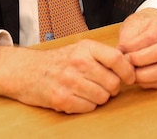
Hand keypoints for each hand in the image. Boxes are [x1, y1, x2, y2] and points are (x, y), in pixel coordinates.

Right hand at [0, 39, 134, 113]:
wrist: (26, 71)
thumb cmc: (58, 61)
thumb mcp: (80, 48)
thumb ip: (103, 55)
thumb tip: (130, 64)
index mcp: (86, 48)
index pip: (117, 59)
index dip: (128, 71)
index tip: (130, 78)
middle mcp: (78, 63)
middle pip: (113, 82)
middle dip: (113, 88)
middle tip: (106, 87)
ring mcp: (69, 81)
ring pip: (103, 97)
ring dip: (101, 98)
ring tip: (90, 91)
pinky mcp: (61, 99)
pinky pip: (88, 107)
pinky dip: (88, 106)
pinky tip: (79, 98)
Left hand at [117, 8, 156, 88]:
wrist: (145, 29)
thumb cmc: (137, 28)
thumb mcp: (130, 27)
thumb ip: (127, 41)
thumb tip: (122, 57)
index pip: (151, 37)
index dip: (134, 47)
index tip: (121, 50)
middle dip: (140, 60)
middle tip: (126, 62)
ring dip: (144, 75)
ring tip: (130, 72)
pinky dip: (147, 82)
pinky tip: (135, 77)